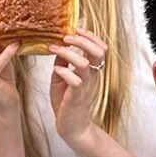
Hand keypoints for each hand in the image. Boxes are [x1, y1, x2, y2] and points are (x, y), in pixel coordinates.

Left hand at [48, 29, 108, 147]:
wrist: (72, 127)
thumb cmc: (67, 103)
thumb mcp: (61, 79)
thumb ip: (62, 64)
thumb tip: (56, 48)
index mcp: (90, 71)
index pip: (99, 48)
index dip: (91, 36)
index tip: (77, 29)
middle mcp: (90, 77)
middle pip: (98, 52)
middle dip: (83, 40)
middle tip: (67, 36)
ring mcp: (84, 86)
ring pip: (84, 64)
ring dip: (69, 53)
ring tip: (57, 49)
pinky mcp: (76, 97)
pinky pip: (75, 81)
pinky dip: (64, 72)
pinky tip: (56, 70)